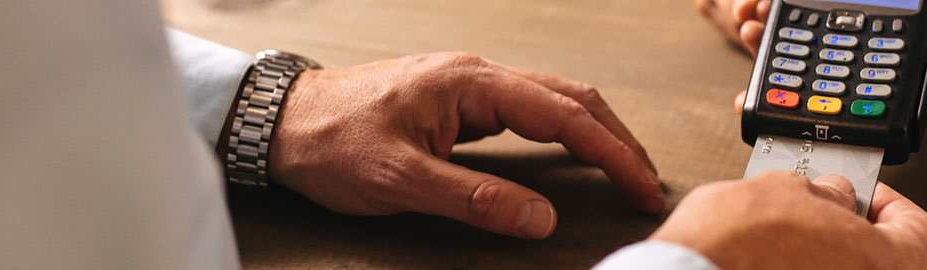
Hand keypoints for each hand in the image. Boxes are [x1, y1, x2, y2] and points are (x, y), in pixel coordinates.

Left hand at [263, 52, 663, 238]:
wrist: (280, 120)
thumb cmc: (330, 144)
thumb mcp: (398, 181)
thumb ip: (473, 199)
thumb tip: (539, 218)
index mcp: (470, 84)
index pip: (565, 114)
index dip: (611, 153)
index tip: (640, 188)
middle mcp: (476, 74)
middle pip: (572, 97)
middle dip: (617, 140)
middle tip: (646, 185)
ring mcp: (468, 83)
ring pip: (553, 98)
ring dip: (595, 132)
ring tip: (624, 170)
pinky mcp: (458, 99)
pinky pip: (528, 108)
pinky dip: (564, 130)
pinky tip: (573, 153)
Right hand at [649, 171, 926, 268]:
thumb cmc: (734, 248)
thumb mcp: (783, 190)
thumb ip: (823, 191)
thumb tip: (831, 193)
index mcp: (887, 265)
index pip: (921, 232)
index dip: (893, 204)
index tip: (863, 194)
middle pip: (882, 260)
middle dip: (851, 232)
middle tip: (822, 211)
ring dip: (822, 256)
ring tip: (786, 236)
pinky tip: (771, 259)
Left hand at [704, 0, 926, 118]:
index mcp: (922, 84)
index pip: (867, 107)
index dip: (821, 108)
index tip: (784, 96)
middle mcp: (891, 69)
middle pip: (825, 75)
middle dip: (781, 59)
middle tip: (748, 31)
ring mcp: (877, 44)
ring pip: (818, 45)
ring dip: (779, 31)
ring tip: (748, 14)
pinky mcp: (869, 18)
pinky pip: (828, 18)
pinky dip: (795, 8)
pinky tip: (767, 1)